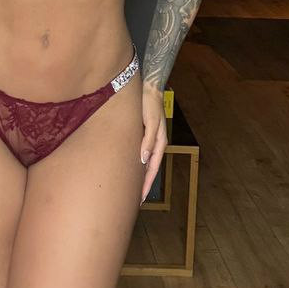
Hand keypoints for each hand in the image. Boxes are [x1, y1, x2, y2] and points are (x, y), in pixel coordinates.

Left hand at [140, 83, 167, 203]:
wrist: (147, 87)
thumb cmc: (149, 103)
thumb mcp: (150, 121)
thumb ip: (148, 140)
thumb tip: (144, 159)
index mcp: (159, 142)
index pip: (152, 169)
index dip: (146, 184)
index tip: (140, 198)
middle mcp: (154, 143)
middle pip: (149, 169)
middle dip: (143, 184)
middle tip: (134, 200)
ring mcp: (149, 139)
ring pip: (144, 162)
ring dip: (139, 175)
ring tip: (131, 188)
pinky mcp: (142, 133)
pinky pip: (140, 153)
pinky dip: (136, 164)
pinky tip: (129, 168)